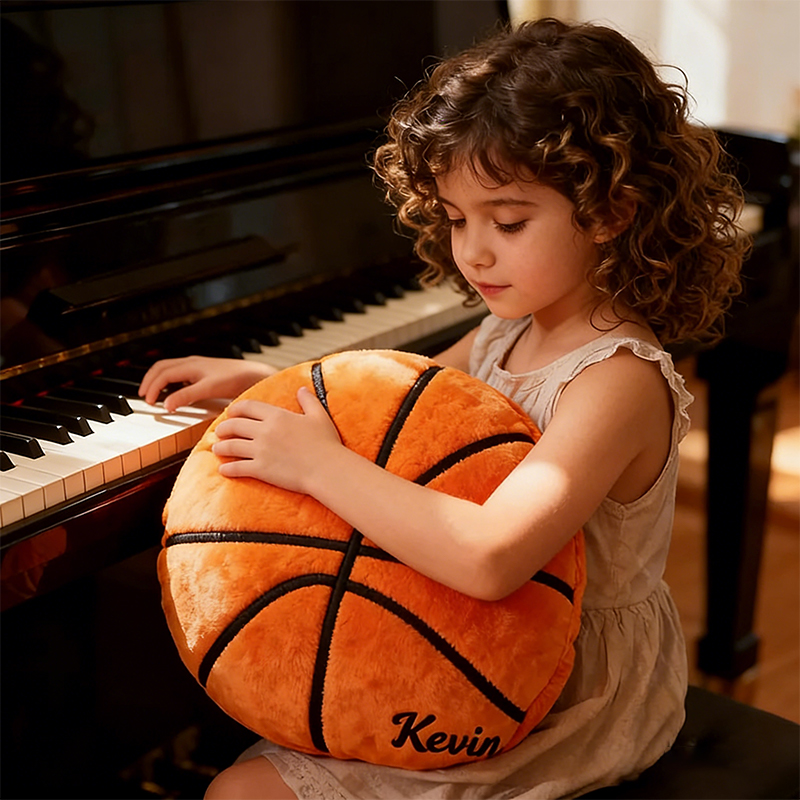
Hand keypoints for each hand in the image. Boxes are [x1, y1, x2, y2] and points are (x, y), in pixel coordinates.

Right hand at [138, 356, 277, 411]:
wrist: (254, 374)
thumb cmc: (235, 379)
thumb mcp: (208, 389)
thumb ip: (187, 396)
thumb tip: (166, 405)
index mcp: (190, 365)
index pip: (162, 374)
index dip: (152, 388)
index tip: (149, 402)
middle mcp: (191, 363)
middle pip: (161, 368)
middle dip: (149, 380)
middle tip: (143, 396)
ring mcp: (198, 366)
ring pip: (170, 368)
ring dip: (158, 379)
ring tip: (154, 393)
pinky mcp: (204, 371)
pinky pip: (180, 372)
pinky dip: (170, 380)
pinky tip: (174, 390)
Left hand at [212, 387, 341, 492]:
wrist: (327, 469)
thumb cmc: (327, 444)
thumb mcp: (319, 416)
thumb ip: (308, 400)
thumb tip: (302, 389)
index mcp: (277, 416)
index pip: (248, 407)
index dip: (236, 409)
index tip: (231, 412)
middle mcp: (265, 431)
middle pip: (235, 425)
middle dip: (224, 427)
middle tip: (220, 431)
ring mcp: (261, 450)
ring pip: (231, 446)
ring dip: (221, 447)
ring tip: (217, 448)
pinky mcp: (261, 469)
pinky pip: (237, 468)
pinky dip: (227, 469)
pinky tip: (223, 470)